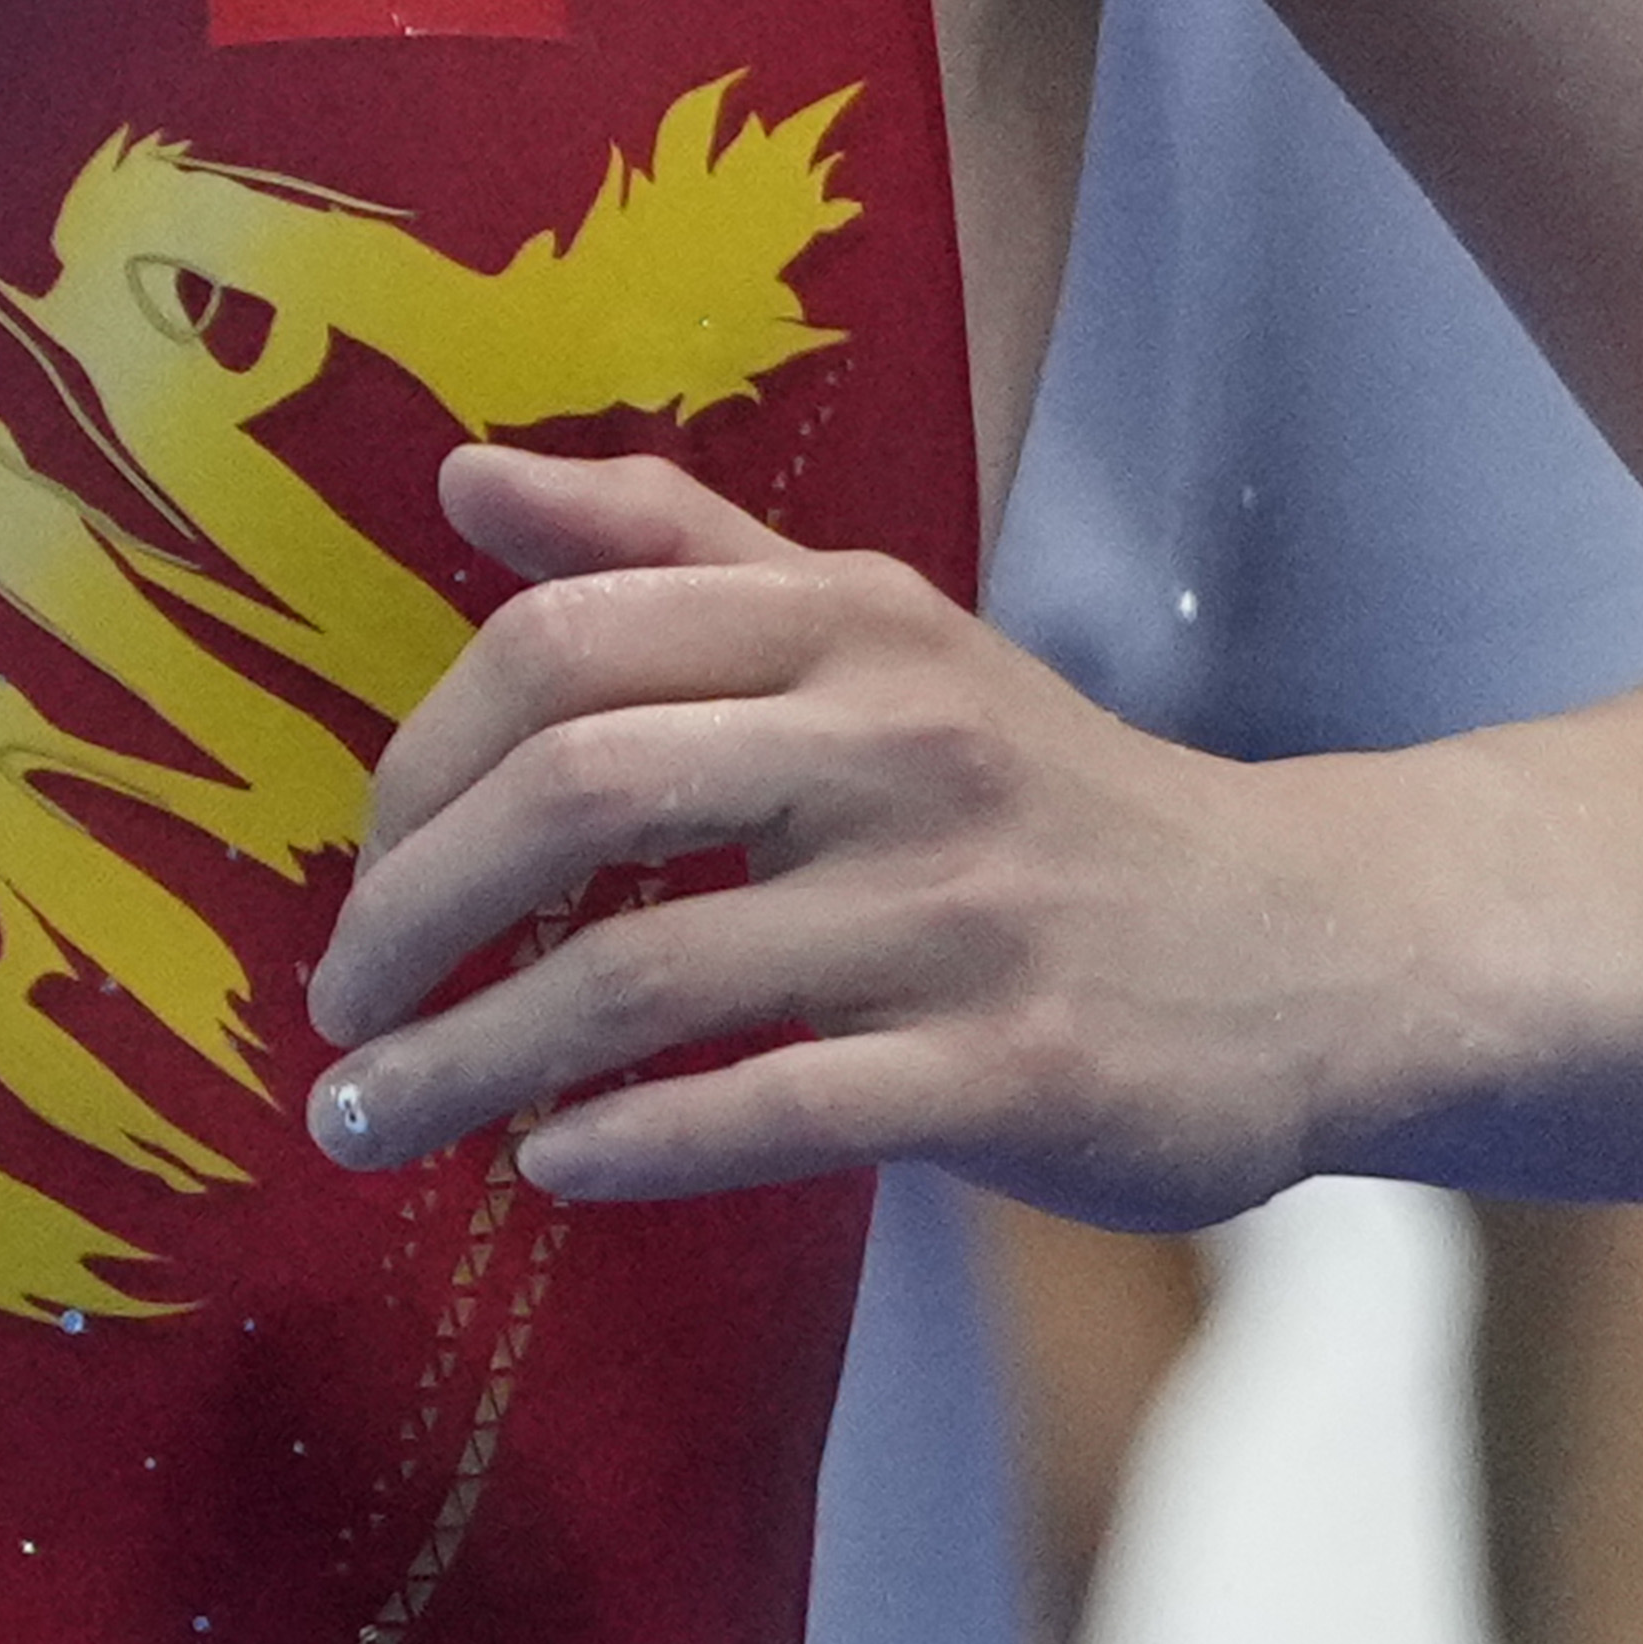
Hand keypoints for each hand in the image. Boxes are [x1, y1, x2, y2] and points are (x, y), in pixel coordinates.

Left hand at [292, 438, 1342, 1226]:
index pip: (564, 647)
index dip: (420, 761)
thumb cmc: (1038, 792)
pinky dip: (628, 1144)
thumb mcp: (876, 634)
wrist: (1308, 944)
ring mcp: (958, 912)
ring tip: (372, 1122)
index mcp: (847, 622)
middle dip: (410, 912)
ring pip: (646, 976)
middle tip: (334, 1009)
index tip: (360, 867)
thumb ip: (672, 549)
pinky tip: (545, 1165)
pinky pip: (772, 1108)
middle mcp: (898, 743)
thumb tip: (464, 478)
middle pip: (577, 793)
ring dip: (470, 1060)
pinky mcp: (1012, 1072)